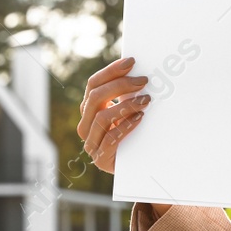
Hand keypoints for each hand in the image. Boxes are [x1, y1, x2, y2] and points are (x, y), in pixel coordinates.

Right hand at [77, 56, 151, 173]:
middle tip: (143, 81)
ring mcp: (91, 144)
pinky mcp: (101, 159)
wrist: (136, 167)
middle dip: (121, 85)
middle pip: (96, 97)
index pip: (93, 84)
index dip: (111, 71)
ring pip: (102, 117)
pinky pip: (111, 139)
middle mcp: (85, 126)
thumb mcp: (126, 112)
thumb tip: (139, 71)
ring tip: (146, 100)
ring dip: (126, 105)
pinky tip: (140, 118)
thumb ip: (125, 95)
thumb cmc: (132, 134)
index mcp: (88, 111)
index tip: (131, 62)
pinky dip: (126, 125)